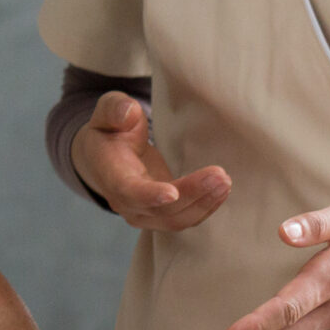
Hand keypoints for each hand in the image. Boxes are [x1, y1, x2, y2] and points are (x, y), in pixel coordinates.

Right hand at [71, 91, 229, 231]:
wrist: (104, 156)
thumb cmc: (110, 129)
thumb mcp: (107, 110)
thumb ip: (115, 109)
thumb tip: (128, 112)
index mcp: (109, 173)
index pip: (128, 191)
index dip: (149, 196)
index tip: (173, 193)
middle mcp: (123, 202)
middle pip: (161, 210)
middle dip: (192, 194)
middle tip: (220, 175)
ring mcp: (141, 213)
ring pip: (175, 220)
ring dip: (204, 203)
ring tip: (225, 181)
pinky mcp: (159, 216)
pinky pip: (184, 219)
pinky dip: (205, 207)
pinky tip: (221, 190)